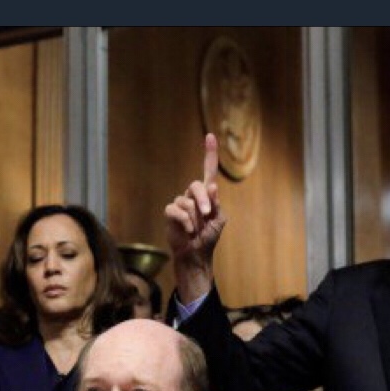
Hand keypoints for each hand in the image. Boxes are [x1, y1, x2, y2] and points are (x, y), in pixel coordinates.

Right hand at [165, 133, 227, 302]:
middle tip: (208, 213)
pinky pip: (177, 210)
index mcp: (207, 195)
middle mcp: (192, 195)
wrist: (197, 254)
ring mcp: (180, 204)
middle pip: (196, 185)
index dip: (209, 154)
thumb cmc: (208, 237)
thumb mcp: (219, 220)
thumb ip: (216, 204)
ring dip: (196, 216)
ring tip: (197, 229)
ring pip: (187, 201)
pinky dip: (186, 222)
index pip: (208, 170)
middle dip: (204, 199)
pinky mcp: (170, 213)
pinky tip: (189, 231)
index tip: (210, 136)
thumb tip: (212, 186)